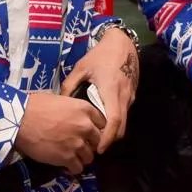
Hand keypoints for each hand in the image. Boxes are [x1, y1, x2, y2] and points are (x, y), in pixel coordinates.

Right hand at [16, 92, 104, 175]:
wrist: (20, 120)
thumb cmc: (35, 105)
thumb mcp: (61, 100)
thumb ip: (74, 111)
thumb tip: (74, 118)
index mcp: (85, 109)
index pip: (102, 123)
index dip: (95, 129)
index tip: (88, 133)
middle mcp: (86, 126)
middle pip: (97, 141)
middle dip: (89, 145)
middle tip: (78, 146)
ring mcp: (78, 143)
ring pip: (89, 157)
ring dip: (81, 158)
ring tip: (71, 157)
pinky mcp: (67, 158)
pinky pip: (78, 168)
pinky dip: (72, 168)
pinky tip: (65, 165)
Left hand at [62, 28, 136, 152]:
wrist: (122, 43)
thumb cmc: (100, 55)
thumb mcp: (81, 68)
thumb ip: (70, 85)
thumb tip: (60, 102)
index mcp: (111, 91)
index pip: (114, 121)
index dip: (107, 137)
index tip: (99, 148)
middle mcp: (123, 97)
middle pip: (121, 127)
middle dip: (110, 140)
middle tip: (94, 148)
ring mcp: (130, 97)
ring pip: (124, 122)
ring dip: (113, 132)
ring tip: (96, 137)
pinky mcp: (131, 95)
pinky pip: (125, 114)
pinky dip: (116, 122)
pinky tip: (103, 122)